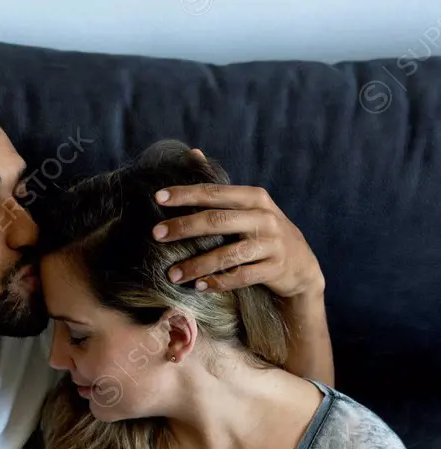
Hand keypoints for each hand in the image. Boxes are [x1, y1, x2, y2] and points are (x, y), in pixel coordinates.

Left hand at [153, 180, 324, 298]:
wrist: (302, 265)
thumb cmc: (264, 232)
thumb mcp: (249, 206)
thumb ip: (220, 188)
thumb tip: (193, 153)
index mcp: (254, 198)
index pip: (214, 193)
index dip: (185, 194)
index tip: (158, 197)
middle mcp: (264, 217)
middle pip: (217, 221)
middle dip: (184, 227)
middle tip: (156, 234)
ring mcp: (271, 244)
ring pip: (228, 254)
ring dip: (197, 265)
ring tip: (172, 274)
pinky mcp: (275, 269)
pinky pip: (241, 276)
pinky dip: (218, 282)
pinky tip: (199, 287)